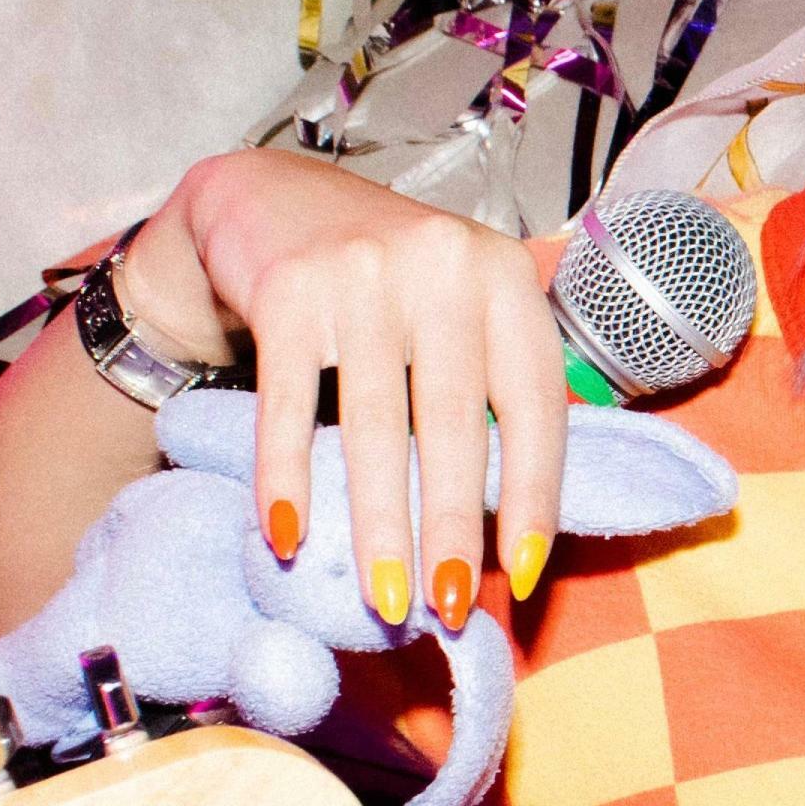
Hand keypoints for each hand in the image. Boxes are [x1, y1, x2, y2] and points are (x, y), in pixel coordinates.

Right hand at [136, 148, 566, 629]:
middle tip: (448, 608)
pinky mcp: (286, 290)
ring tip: (383, 598)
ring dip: (378, 526)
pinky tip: (288, 537)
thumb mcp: (461, 309)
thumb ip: (493, 389)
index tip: (524, 573)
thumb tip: (517, 524)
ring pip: (375, 427)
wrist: (268, 197)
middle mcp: (443, 267)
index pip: (537, 406)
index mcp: (505, 280)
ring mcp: (362, 273)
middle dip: (452, 531)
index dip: (535, 496)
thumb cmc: (388, 282)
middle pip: (456, 426)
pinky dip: (285, 479)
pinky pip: (286, 406)